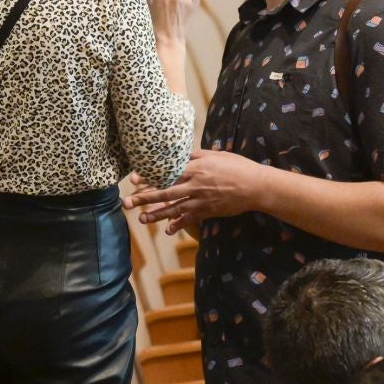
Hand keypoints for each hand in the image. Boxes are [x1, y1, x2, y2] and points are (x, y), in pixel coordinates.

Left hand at [125, 148, 267, 232]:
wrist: (255, 185)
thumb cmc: (237, 167)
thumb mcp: (216, 155)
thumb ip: (197, 155)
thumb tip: (182, 153)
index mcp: (196, 167)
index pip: (168, 172)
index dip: (150, 177)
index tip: (134, 180)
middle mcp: (195, 184)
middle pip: (165, 192)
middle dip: (144, 198)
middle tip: (128, 203)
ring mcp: (201, 199)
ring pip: (174, 207)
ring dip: (157, 214)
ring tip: (142, 219)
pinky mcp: (208, 210)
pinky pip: (190, 218)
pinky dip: (179, 225)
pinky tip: (168, 230)